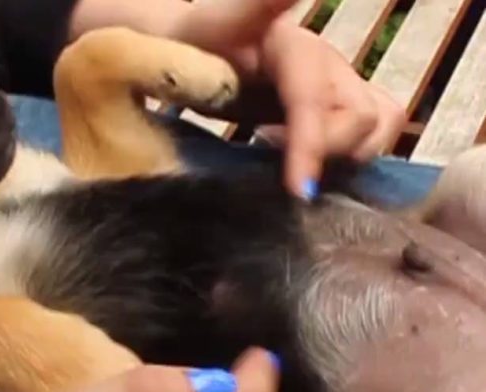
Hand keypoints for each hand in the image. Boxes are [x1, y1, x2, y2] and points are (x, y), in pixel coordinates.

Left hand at [173, 0, 406, 198]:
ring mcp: (340, 84)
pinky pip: (370, 133)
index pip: (314, 100)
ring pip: (380, 124)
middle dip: (329, 150)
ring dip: (349, 155)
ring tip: (297, 162)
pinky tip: (310, 163)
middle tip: (277, 158)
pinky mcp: (340, 104)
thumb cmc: (200, 40)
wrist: (195, 44)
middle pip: (364, 115)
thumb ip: (260, 3)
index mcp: (297, 46)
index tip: (300, 190)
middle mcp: (329, 64)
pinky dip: (352, 155)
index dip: (312, 146)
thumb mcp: (213, 23)